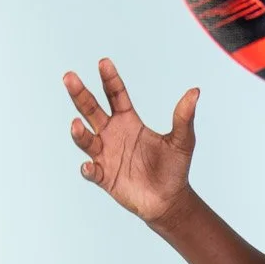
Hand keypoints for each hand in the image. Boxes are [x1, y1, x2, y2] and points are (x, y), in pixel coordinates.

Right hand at [64, 57, 198, 225]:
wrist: (169, 201)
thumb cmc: (174, 168)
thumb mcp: (182, 141)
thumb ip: (184, 117)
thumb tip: (195, 91)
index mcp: (128, 121)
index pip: (115, 94)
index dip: (109, 79)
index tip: (103, 62)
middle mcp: (112, 134)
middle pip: (91, 110)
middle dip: (79, 94)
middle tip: (69, 77)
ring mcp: (106, 155)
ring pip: (86, 140)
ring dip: (79, 133)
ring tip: (76, 125)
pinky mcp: (104, 177)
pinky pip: (91, 171)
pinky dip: (88, 169)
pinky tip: (89, 166)